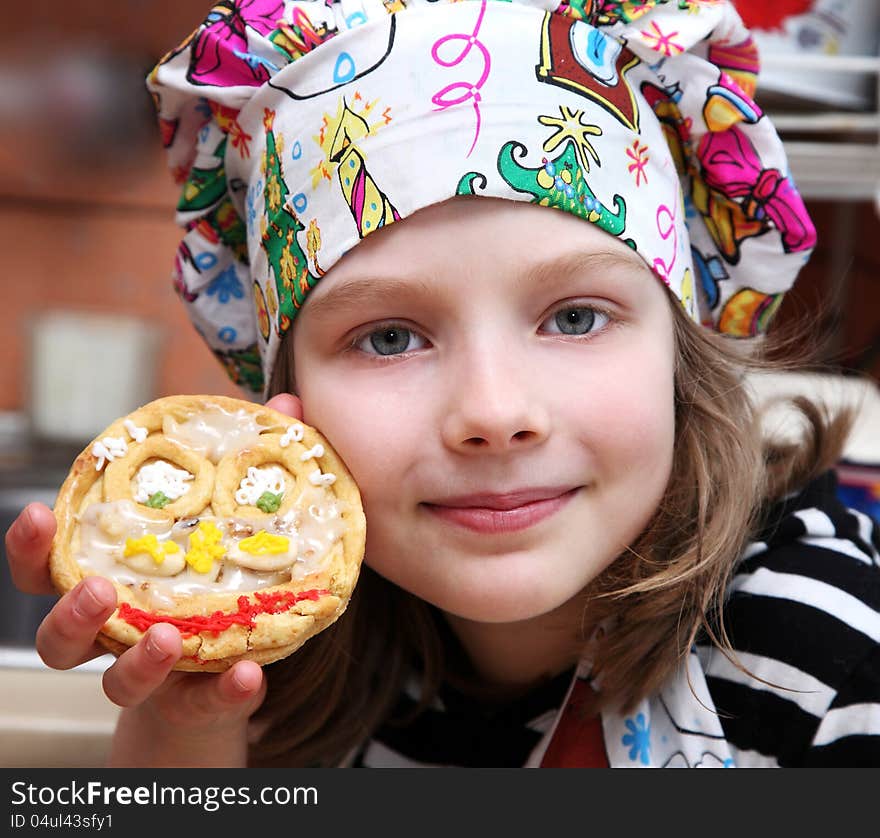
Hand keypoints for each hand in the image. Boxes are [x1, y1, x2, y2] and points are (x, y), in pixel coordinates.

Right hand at [3, 393, 304, 765]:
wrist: (243, 659)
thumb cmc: (221, 572)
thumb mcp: (233, 517)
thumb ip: (253, 463)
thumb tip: (289, 404)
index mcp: (115, 577)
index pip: (48, 568)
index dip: (31, 546)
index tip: (38, 513)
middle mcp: (117, 630)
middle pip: (59, 637)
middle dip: (70, 614)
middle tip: (96, 589)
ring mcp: (153, 671)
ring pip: (115, 682)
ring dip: (136, 662)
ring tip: (166, 639)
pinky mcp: (196, 702)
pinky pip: (200, 704)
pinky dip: (222, 693)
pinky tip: (248, 675)